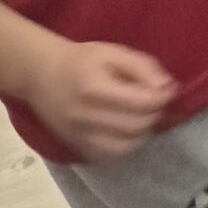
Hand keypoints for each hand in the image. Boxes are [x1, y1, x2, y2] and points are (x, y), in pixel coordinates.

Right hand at [23, 39, 175, 161]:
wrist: (40, 74)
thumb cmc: (79, 60)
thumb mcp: (113, 52)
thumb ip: (143, 67)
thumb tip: (167, 88)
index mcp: (94, 88)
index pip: (142, 103)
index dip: (162, 97)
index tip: (167, 89)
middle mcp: (85, 116)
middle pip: (137, 125)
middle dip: (155, 114)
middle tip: (154, 102)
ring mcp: (78, 135)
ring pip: (127, 145)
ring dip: (144, 132)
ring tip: (142, 116)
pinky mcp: (75, 146)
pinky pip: (110, 155)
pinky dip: (126, 145)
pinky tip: (128, 130)